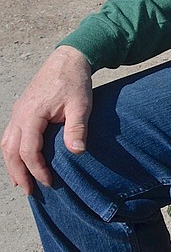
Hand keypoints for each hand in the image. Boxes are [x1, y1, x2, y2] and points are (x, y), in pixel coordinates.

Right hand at [1, 46, 92, 194]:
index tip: (50, 182)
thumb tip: (77, 152)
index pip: (28, 151)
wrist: (67, 59)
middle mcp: (18, 115)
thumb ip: (77, 128)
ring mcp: (17, 113)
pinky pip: (10, 136)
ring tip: (22, 182)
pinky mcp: (20, 111)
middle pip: (10, 151)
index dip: (37, 169)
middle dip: (19, 173)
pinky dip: (12, 152)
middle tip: (30, 192)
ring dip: (12, 165)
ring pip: (6, 144)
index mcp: (31, 115)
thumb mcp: (81, 104)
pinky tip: (20, 161)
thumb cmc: (75, 82)